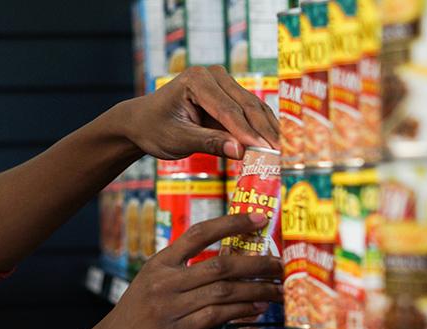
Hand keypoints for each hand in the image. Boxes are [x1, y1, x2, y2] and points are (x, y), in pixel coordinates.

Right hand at [76, 212, 283, 328]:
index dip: (231, 223)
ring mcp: (170, 307)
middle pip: (221, 263)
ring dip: (256, 290)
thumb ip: (179, 281)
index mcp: (158, 265)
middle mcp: (164, 282)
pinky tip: (256, 310)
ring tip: (277, 290)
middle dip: (256, 263)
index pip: (198, 234)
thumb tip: (221, 276)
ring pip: (224, 290)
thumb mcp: (147, 293)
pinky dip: (241, 311)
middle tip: (280, 264)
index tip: (257, 218)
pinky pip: (217, 316)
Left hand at [118, 66, 280, 160]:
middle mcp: (213, 75)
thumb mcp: (177, 139)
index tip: (265, 152)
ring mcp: (223, 82)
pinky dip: (262, 128)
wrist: (143, 121)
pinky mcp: (229, 94)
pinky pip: (250, 112)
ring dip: (268, 130)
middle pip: (246, 106)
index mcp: (197, 80)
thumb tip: (240, 152)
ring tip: (283, 152)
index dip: (248, 133)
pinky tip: (274, 144)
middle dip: (263, 132)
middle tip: (280, 155)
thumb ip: (209, 143)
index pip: (228, 110)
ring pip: (253, 108)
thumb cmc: (155, 129)